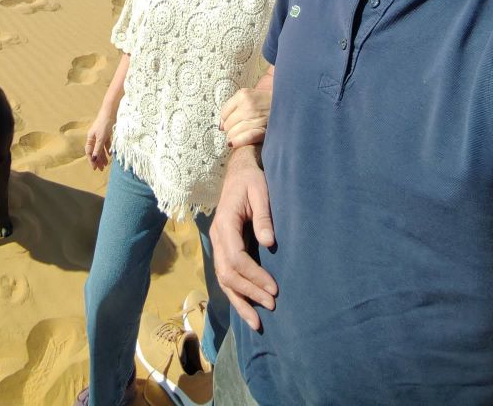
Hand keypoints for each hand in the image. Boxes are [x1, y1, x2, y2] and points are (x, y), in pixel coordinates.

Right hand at [85, 108, 114, 170]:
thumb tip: (94, 159)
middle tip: (101, 169)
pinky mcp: (107, 133)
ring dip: (103, 156)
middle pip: (95, 151)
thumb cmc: (104, 123)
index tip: (94, 168)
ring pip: (101, 148)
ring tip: (106, 164)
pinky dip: (108, 149)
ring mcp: (101, 135)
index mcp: (90, 138)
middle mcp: (94, 137)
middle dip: (97, 160)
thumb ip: (98, 148)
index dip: (91, 160)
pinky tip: (111, 155)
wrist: (111, 112)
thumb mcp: (101, 137)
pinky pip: (106, 144)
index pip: (89, 151)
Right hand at [210, 147, 277, 330]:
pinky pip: (226, 275)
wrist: (238, 170)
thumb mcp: (260, 191)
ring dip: (240, 300)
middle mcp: (217, 236)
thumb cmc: (252, 179)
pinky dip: (235, 293)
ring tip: (257, 322)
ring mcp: (218, 243)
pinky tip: (247, 307)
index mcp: (225, 223)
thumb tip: (270, 243)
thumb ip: (264, 216)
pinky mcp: (223, 247)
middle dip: (249, 293)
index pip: (236, 258)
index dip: (254, 277)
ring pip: (224, 279)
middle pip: (228, 274)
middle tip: (272, 305)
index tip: (274, 289)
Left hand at [220, 87, 271, 147]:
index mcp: (243, 95)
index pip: (224, 113)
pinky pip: (245, 138)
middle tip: (239, 128)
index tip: (232, 121)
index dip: (226, 119)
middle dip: (230, 129)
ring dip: (233, 137)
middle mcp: (248, 106)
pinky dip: (237, 142)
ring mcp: (256, 119)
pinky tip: (233, 144)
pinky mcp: (262, 130)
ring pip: (233, 133)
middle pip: (228, 125)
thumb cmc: (265, 102)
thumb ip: (232, 106)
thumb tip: (220, 125)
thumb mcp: (249, 96)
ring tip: (241, 135)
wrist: (288, 105)